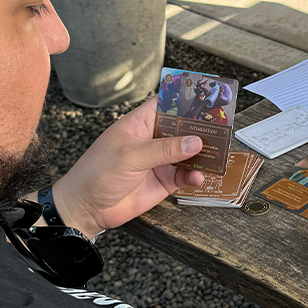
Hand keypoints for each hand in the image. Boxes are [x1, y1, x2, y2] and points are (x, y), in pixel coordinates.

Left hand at [50, 99, 205, 237]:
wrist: (87, 208)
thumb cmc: (96, 173)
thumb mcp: (131, 155)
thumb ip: (164, 149)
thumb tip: (194, 142)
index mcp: (140, 123)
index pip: (167, 104)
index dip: (186, 100)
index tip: (207, 98)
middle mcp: (152, 139)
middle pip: (183, 128)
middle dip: (201, 129)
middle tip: (220, 129)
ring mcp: (159, 160)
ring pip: (189, 152)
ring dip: (202, 153)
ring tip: (216, 154)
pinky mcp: (164, 181)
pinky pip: (186, 175)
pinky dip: (195, 175)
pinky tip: (198, 176)